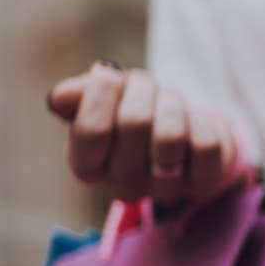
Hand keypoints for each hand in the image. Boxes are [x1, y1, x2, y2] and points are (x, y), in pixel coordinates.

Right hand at [45, 61, 242, 208]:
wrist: (186, 132)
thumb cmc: (134, 110)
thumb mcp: (105, 97)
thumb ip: (80, 95)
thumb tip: (59, 98)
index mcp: (86, 166)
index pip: (91, 130)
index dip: (103, 89)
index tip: (109, 76)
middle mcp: (122, 185)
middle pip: (134, 123)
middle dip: (142, 90)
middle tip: (145, 87)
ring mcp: (164, 189)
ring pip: (172, 136)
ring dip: (172, 104)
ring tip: (168, 102)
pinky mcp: (202, 184)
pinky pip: (205, 145)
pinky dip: (202, 121)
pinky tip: (193, 123)